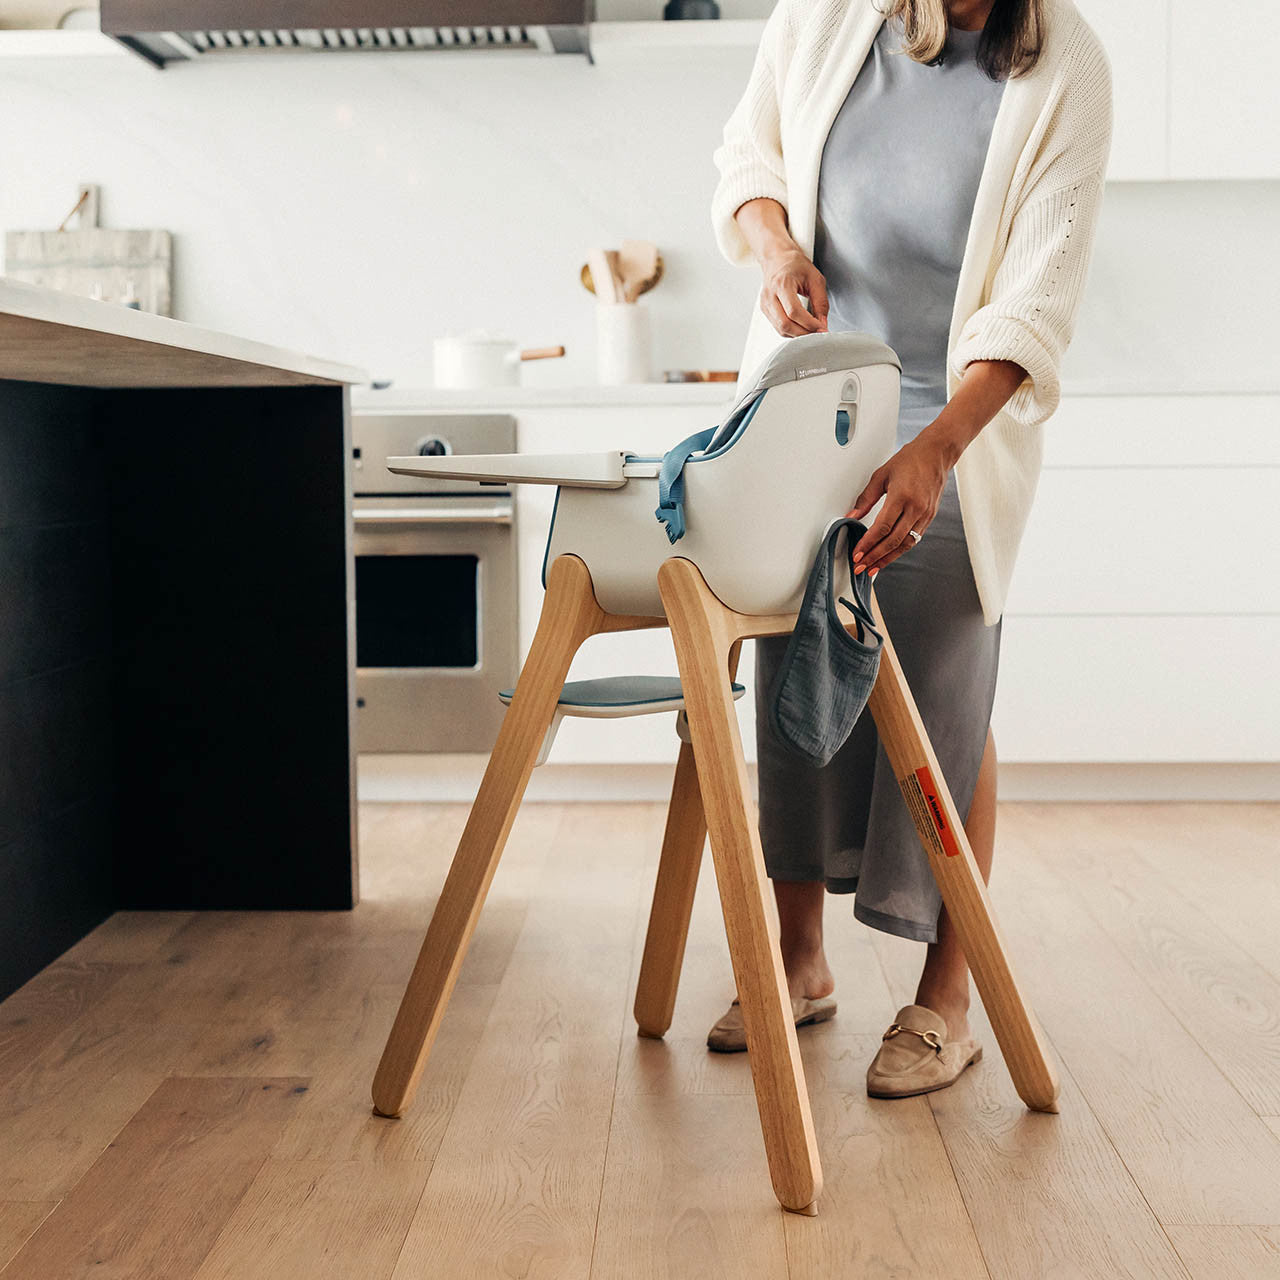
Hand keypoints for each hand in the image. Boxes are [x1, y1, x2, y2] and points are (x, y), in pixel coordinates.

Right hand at [758, 246, 828, 336]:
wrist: (777, 259)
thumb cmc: (795, 265)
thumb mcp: (815, 279)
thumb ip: (821, 302)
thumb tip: (822, 323)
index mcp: (782, 284)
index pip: (794, 312)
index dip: (809, 324)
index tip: (822, 328)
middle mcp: (770, 296)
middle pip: (785, 324)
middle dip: (804, 333)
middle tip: (818, 333)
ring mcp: (765, 304)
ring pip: (780, 329)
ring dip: (798, 334)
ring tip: (811, 330)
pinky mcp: (765, 310)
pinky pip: (778, 327)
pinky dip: (791, 331)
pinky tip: (801, 327)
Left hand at [845, 434, 950, 575]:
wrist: (937, 453)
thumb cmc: (910, 460)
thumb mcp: (881, 475)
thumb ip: (866, 498)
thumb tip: (852, 515)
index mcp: (902, 496)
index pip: (882, 528)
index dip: (868, 544)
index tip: (857, 554)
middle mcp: (916, 508)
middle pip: (893, 541)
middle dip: (875, 556)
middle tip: (861, 567)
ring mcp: (925, 514)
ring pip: (905, 544)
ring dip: (888, 558)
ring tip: (873, 568)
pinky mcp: (930, 516)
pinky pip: (914, 538)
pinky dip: (900, 549)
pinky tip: (889, 555)